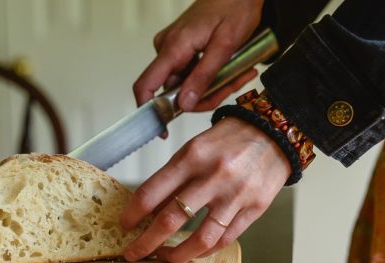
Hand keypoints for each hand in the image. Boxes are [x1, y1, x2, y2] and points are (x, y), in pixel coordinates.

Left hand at [121, 117, 289, 262]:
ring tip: (163, 259)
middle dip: (145, 243)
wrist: (276, 132)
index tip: (124, 225)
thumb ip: (173, 178)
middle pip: (170, 220)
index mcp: (192, 156)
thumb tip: (148, 211)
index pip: (152, 192)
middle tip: (132, 253)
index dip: (132, 214)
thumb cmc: (228, 140)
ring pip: (200, 239)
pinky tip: (192, 252)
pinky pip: (225, 240)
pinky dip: (205, 251)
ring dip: (176, 256)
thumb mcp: (194, 148)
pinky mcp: (255, 209)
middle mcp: (214, 176)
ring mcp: (236, 195)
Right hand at [133, 0, 263, 111]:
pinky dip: (210, 76)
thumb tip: (183, 104)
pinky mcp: (181, 48)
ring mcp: (173, 48)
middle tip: (230, 87)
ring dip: (212, 86)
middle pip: (174, 90)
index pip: (145, 85)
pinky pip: (191, 73)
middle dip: (203, 97)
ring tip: (238, 73)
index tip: (162, 128)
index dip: (151, 111)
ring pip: (186, 84)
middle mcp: (167, 48)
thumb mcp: (225, 45)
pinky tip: (230, 68)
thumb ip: (203, 76)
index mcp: (173, 47)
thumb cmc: (235, 6)